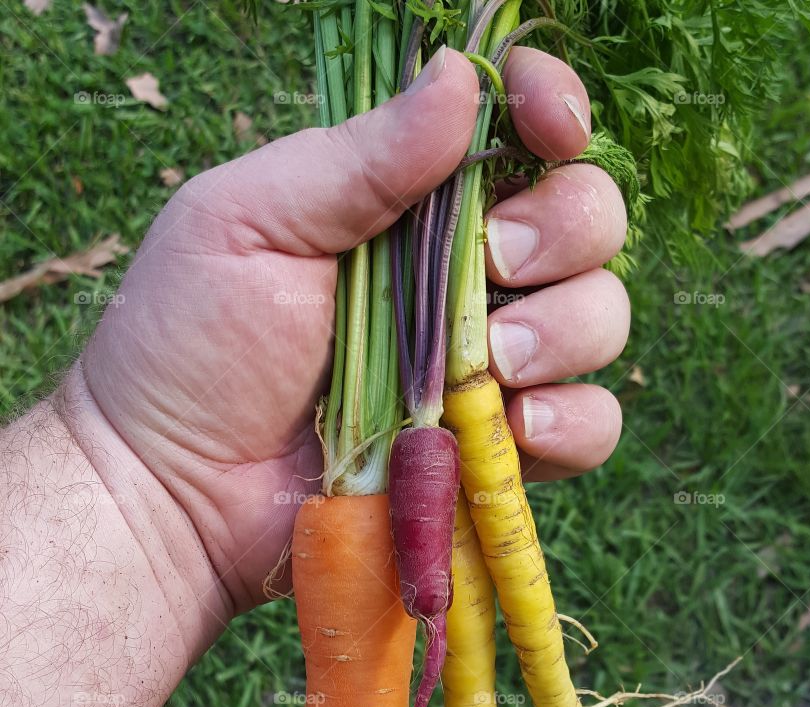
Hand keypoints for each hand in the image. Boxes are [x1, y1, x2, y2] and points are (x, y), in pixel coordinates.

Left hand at [75, 46, 627, 619]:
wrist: (178, 493)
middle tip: (498, 261)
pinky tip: (515, 428)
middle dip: (565, 227)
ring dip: (563, 329)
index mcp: (408, 202)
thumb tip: (459, 78)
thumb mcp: (250, 221)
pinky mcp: (496, 452)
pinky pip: (591, 425)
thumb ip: (357, 158)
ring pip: (600, 317)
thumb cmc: (192, 345)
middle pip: (588, 219)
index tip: (547, 124)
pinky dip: (572, 421)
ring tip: (489, 362)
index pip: (516, 132)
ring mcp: (488, 369)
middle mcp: (465, 277)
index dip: (551, 110)